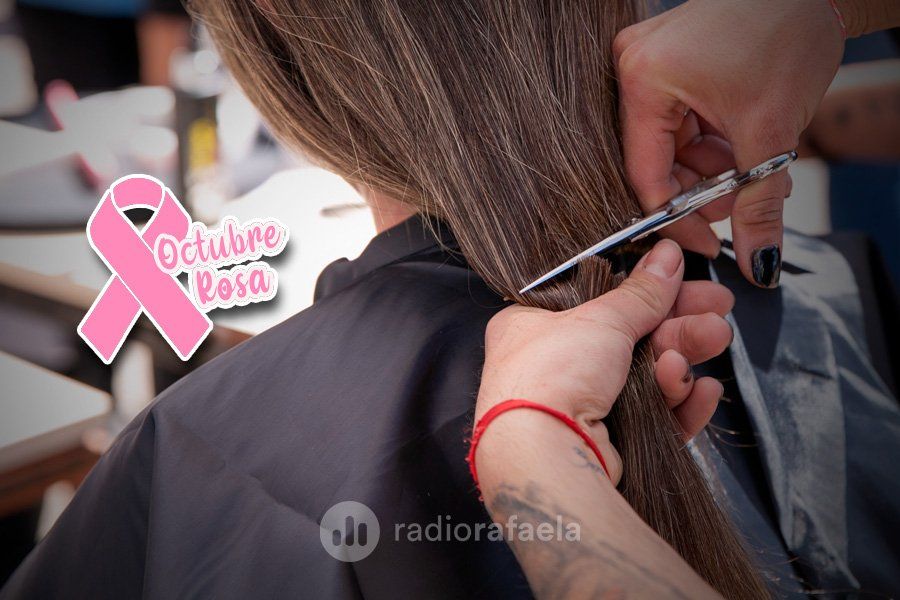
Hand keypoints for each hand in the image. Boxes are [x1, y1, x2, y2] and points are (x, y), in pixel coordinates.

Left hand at [476, 239, 732, 483]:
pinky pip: (652, 420)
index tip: (686, 282)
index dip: (645, 292)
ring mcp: (580, 408)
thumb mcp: (600, 318)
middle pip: (630, 340)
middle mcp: (554, 367)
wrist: (544, 454)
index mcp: (534, 327)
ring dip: (681, 359)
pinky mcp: (606, 445)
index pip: (598, 302)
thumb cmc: (550, 375)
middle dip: (679, 326)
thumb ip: (641, 293)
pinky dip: (679, 404)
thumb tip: (667, 257)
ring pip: (645, 380)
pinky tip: (703, 391)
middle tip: (717, 312)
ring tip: (710, 342)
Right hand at [613, 0, 844, 286]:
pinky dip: (714, 143)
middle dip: (703, 190)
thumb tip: (758, 261)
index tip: (707, 245)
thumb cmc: (788, 25)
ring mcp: (650, 64)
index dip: (678, 219)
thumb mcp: (772, 128)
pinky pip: (682, 122)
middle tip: (743, 205)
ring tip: (755, 172)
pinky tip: (744, 148)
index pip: (646, 175)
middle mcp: (633, 69)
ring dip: (713, 169)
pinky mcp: (669, 63)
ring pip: (673, 145)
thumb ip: (759, 206)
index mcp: (643, 79)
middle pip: (658, 161)